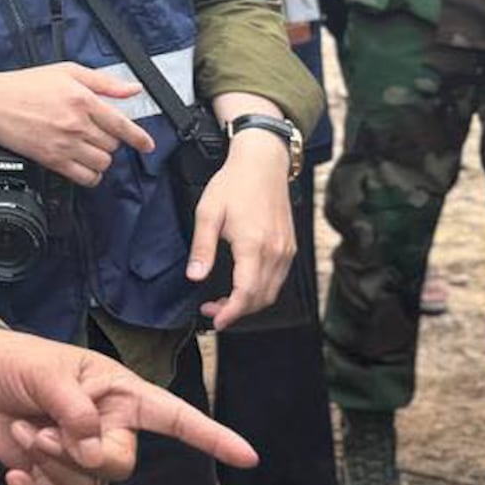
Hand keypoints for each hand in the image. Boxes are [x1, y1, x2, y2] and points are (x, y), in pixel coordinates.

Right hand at [0, 64, 155, 187]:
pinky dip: (91, 176)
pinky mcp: (53, 160)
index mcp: (83, 99)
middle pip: (113, 144)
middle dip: (110, 140)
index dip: (139, 137)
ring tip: (90, 149)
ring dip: (101, 158)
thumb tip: (132, 89)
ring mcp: (65, 144)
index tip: (147, 145)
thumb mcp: (67, 71)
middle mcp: (77, 124)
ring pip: (102, 162)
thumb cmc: (25, 86)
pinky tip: (85, 167)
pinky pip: (85, 177)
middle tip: (98, 133)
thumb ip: (104, 81)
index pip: (122, 124)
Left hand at [0, 326, 255, 484]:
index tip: (247, 456)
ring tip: (27, 433)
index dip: (211, 436)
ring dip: (52, 466)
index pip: (174, 416)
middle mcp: (107, 427)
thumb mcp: (46, 372)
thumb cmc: (15, 362)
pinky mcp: (51, 475)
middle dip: (82, 456)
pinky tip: (16, 472)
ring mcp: (79, 454)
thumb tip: (94, 447)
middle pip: (122, 465)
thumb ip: (75, 409)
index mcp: (119, 394)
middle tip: (44, 431)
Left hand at [185, 133, 294, 329]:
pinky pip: (278, 279)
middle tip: (211, 310)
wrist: (263, 164)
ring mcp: (286, 250)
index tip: (215, 320)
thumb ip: (202, 248)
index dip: (231, 312)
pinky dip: (261, 291)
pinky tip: (242, 286)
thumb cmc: (233, 184)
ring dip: (249, 303)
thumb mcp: (208, 213)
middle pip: (260, 298)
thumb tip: (195, 277)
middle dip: (236, 311)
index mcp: (254, 245)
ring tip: (223, 301)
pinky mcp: (290, 247)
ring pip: (271, 292)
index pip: (246, 292)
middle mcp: (276, 251)